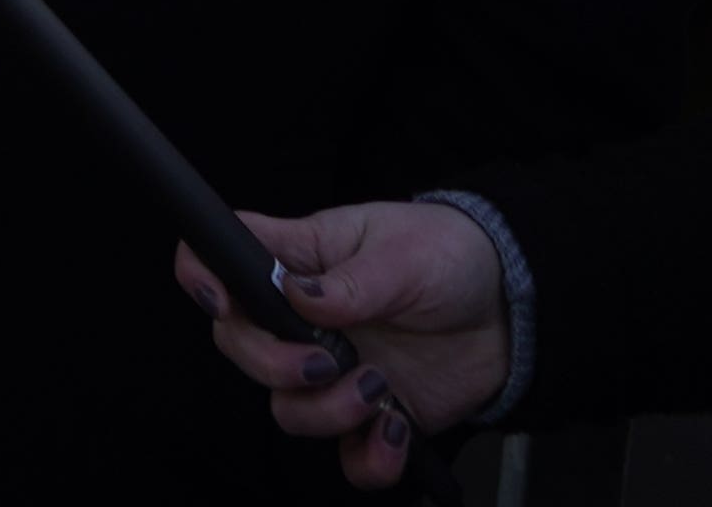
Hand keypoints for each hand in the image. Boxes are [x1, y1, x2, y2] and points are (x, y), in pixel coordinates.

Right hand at [183, 203, 507, 491]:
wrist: (509, 310)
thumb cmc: (449, 255)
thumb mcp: (406, 252)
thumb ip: (354, 280)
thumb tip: (300, 295)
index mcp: (301, 260)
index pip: (223, 256)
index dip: (202, 276)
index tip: (220, 302)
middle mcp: (303, 320)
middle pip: (240, 346)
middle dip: (269, 365)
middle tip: (323, 363)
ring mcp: (333, 371)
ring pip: (288, 411)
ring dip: (326, 413)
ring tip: (378, 389)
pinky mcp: (370, 415)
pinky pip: (348, 458)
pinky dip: (370, 458)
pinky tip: (398, 429)